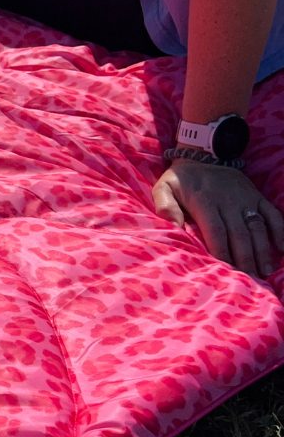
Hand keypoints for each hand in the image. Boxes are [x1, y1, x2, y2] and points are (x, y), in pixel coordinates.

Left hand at [152, 159, 283, 277]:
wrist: (202, 157)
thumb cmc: (180, 180)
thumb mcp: (164, 187)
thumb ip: (164, 205)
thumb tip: (173, 224)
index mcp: (205, 201)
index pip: (216, 231)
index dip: (222, 251)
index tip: (225, 271)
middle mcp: (228, 200)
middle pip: (240, 233)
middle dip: (245, 258)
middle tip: (249, 279)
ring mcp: (246, 198)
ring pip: (258, 227)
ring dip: (263, 250)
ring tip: (264, 271)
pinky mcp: (257, 196)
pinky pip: (273, 214)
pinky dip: (280, 231)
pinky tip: (282, 250)